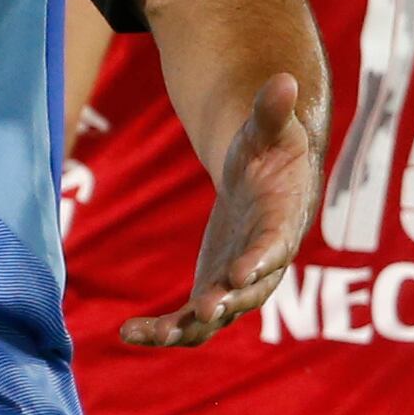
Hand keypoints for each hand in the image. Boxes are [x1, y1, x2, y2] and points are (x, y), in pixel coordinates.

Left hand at [122, 72, 313, 347]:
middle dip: (226, 302)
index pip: (274, 246)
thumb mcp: (270, 130)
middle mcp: (263, 265)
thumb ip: (273, 111)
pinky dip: (162, 330)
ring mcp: (236, 284)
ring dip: (183, 330)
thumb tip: (286, 79)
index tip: (241, 271)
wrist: (265, 183)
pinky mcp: (211, 291)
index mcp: (281, 226)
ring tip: (144, 335)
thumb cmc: (270, 153)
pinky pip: (188, 321)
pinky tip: (127, 333)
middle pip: (248, 292)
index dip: (260, 260)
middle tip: (203, 310)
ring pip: (214, 319)